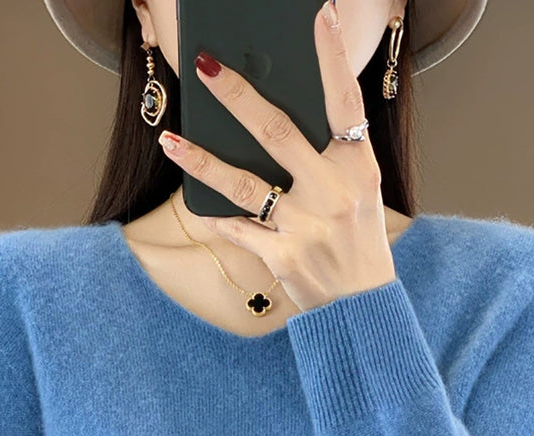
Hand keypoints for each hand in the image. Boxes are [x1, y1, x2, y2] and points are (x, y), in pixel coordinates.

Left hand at [157, 0, 396, 312]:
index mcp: (358, 167)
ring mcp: (305, 225)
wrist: (362, 307)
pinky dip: (217, 217)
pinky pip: (238, 229)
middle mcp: (333, 191)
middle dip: (236, 96)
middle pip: (276, 132)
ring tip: (170, 141)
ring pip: (242, 183)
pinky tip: (198, 204)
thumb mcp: (360, 192)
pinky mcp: (282, 256)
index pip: (345, 101)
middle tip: (204, 66)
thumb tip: (271, 121)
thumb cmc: (357, 240)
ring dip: (201, 160)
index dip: (332, 57)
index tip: (320, 14)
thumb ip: (329, 156)